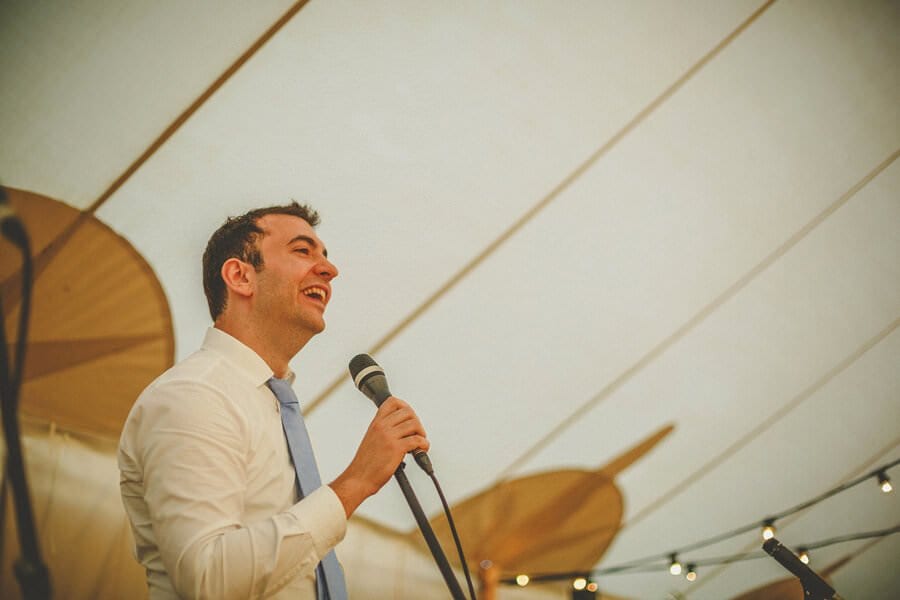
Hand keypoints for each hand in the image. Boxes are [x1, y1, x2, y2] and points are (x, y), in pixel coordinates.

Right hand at [329, 396, 428, 516]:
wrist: (358, 479)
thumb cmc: (365, 464)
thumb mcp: (371, 439)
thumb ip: (383, 431)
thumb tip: (401, 430)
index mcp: (376, 423)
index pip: (392, 402)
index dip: (405, 406)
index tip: (410, 416)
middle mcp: (382, 427)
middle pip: (408, 411)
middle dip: (417, 421)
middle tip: (417, 432)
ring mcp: (389, 437)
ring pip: (414, 424)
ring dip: (422, 433)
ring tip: (420, 442)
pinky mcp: (396, 449)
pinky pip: (417, 440)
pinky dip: (424, 444)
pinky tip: (421, 450)